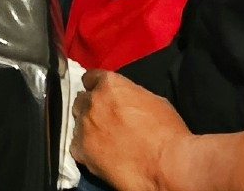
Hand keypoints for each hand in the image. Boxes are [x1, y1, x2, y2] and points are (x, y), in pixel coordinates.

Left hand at [73, 69, 190, 190]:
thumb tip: (125, 100)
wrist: (168, 165)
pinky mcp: (82, 149)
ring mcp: (85, 125)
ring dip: (87, 128)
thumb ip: (131, 95)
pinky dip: (85, 150)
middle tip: (105, 121)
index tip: (101, 96)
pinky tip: (99, 155)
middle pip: (82, 100)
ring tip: (103, 141)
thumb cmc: (168, 134)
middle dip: (91, 108)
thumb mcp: (153, 101)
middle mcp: (93, 101)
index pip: (91, 78)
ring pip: (77, 122)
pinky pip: (76, 146)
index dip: (96, 87)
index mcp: (110, 84)